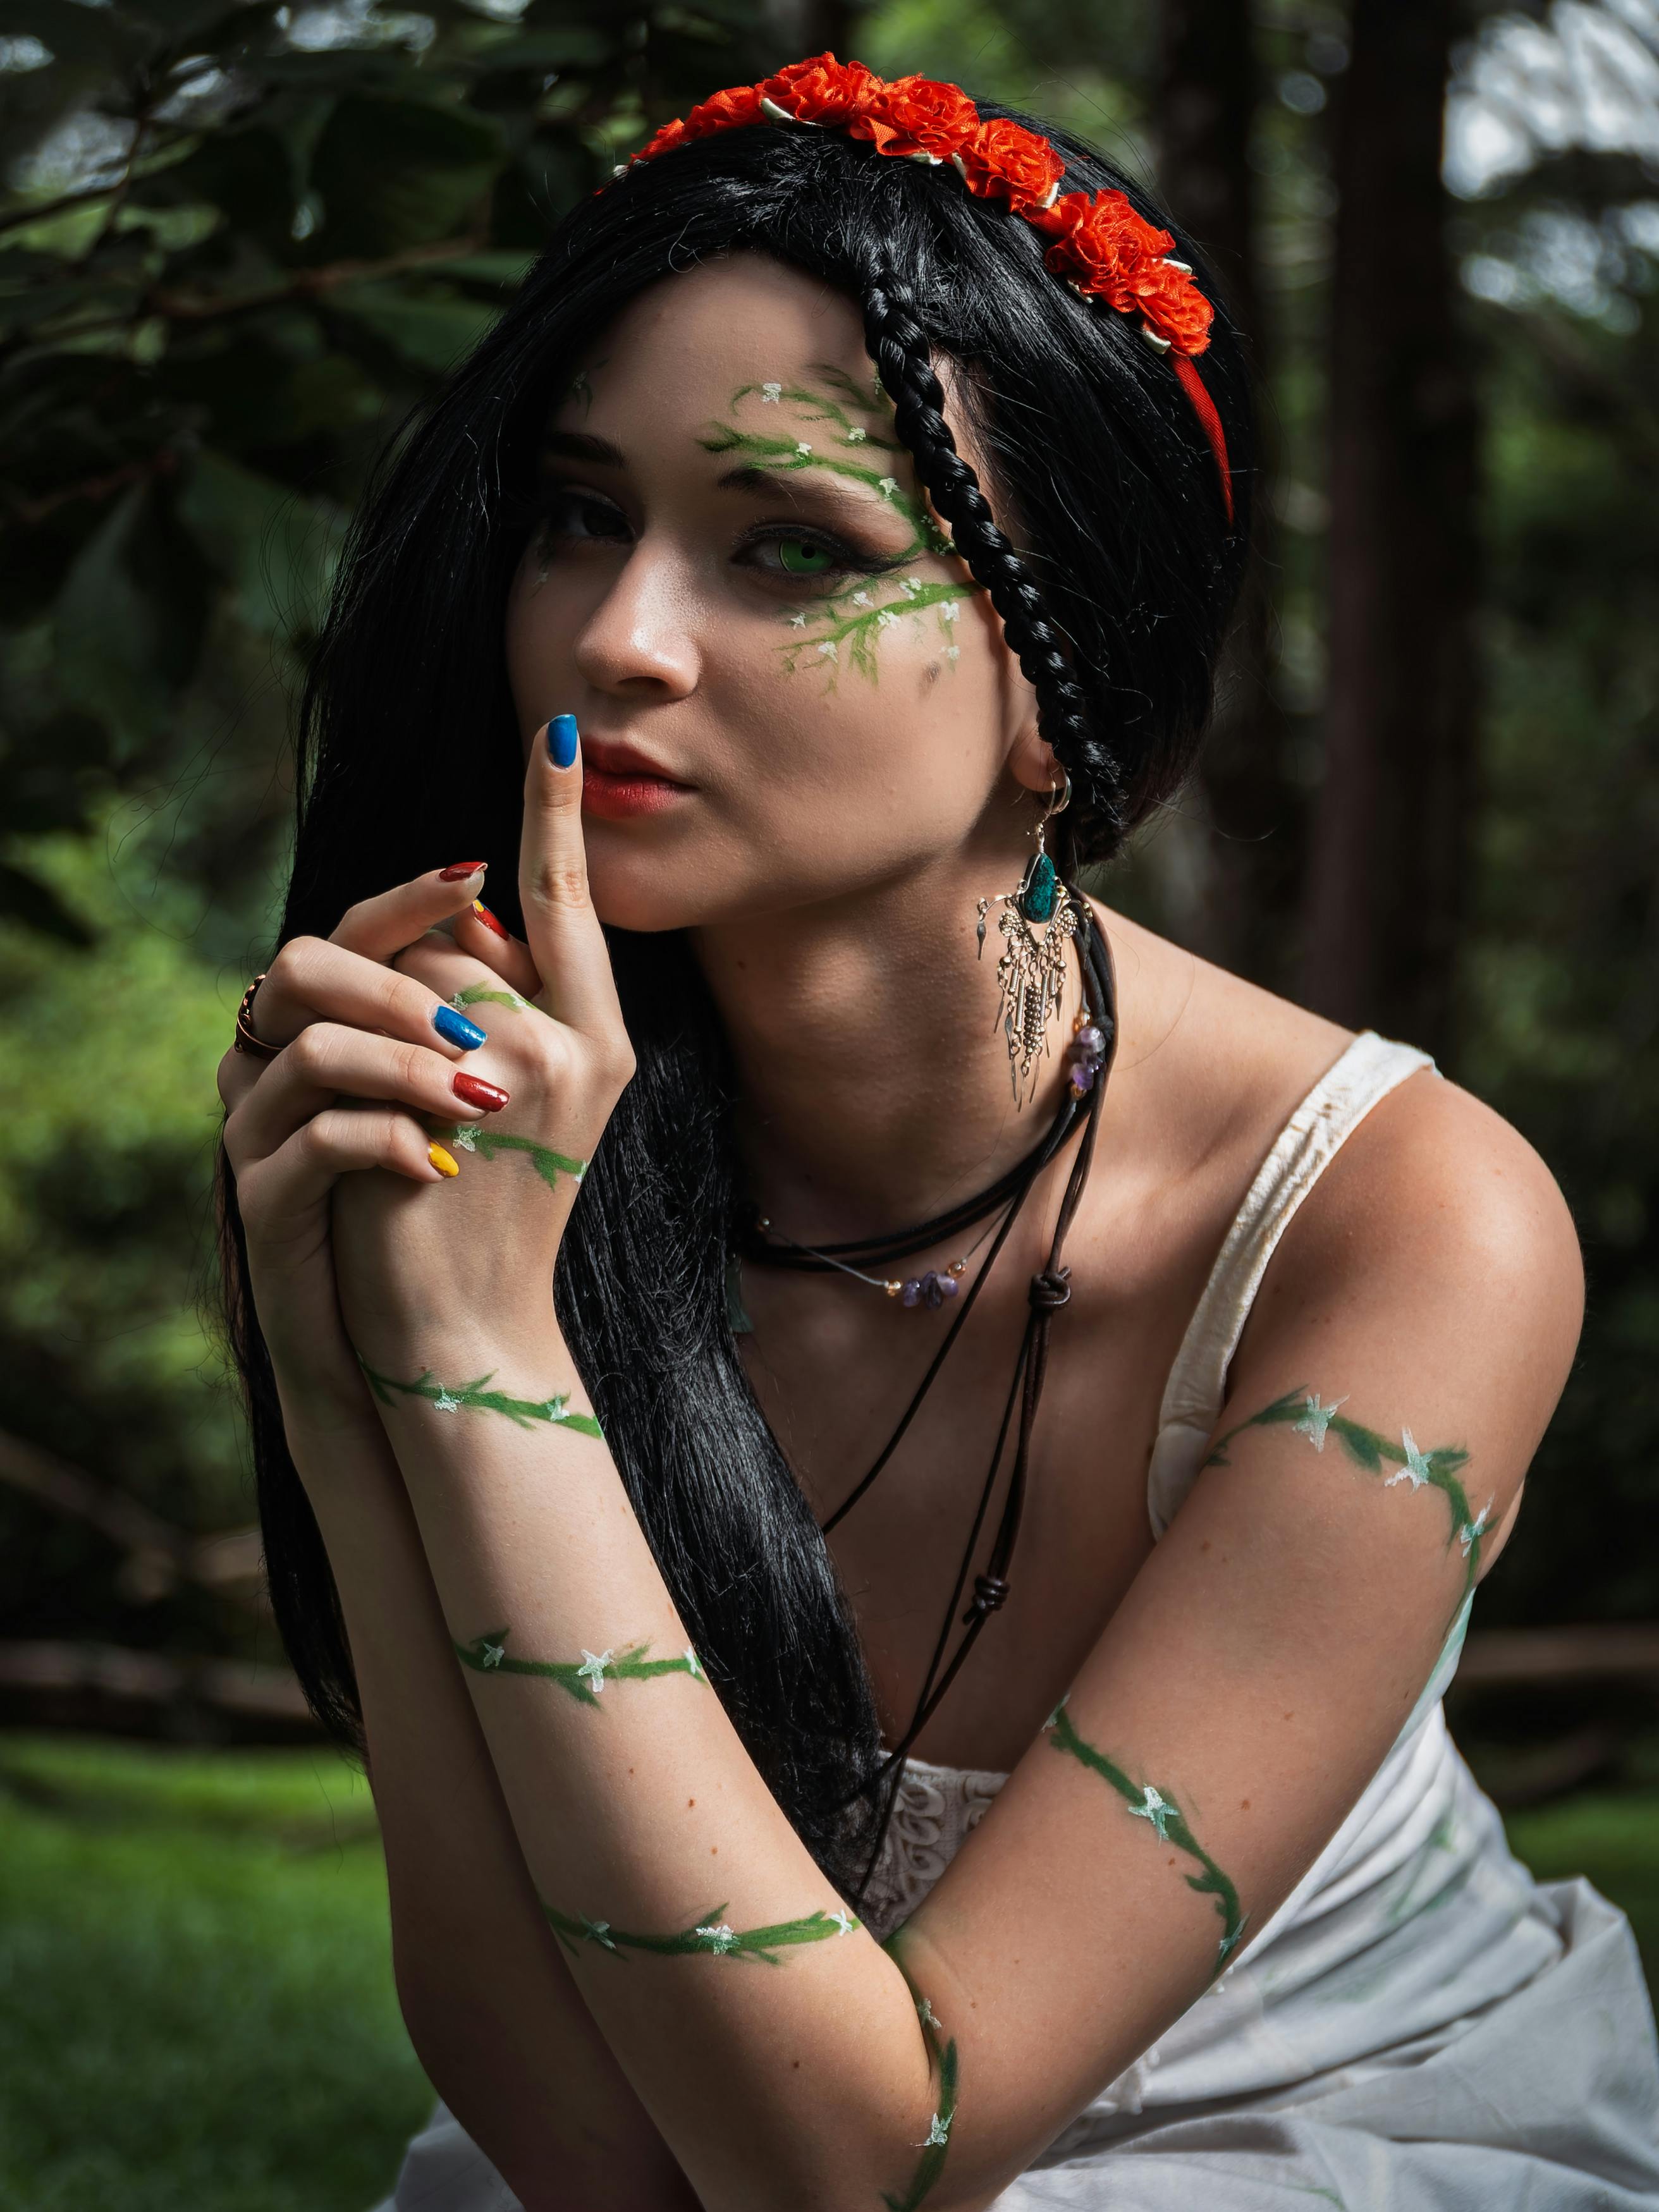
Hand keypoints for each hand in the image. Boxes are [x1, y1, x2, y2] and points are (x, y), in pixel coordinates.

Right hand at [218, 859, 529, 1435]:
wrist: (410, 1332)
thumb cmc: (445, 1200)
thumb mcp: (464, 1096)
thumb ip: (474, 1015)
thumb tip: (504, 922)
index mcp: (333, 1024)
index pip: (356, 929)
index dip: (411, 897)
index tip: (477, 873)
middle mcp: (278, 1062)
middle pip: (305, 968)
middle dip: (402, 988)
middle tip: (477, 1029)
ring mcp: (262, 1129)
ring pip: (307, 1051)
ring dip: (400, 1067)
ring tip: (475, 1101)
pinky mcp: (265, 1201)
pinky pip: (308, 1144)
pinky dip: (381, 1143)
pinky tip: (437, 1161)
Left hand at [328, 715, 634, 1369]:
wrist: (468, 1326)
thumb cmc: (478, 1220)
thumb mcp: (525, 1113)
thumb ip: (505, 1015)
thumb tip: (461, 918)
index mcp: (606, 1044)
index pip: (573, 901)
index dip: (554, 811)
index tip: (551, 728)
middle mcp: (580, 1042)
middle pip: (464, 930)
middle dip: (410, 971)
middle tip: (398, 1065)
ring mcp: (527, 1062)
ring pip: (418, 961)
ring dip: (374, 1005)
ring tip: (382, 1097)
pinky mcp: (466, 1089)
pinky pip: (385, 1004)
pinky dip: (351, 1036)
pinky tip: (364, 1109)